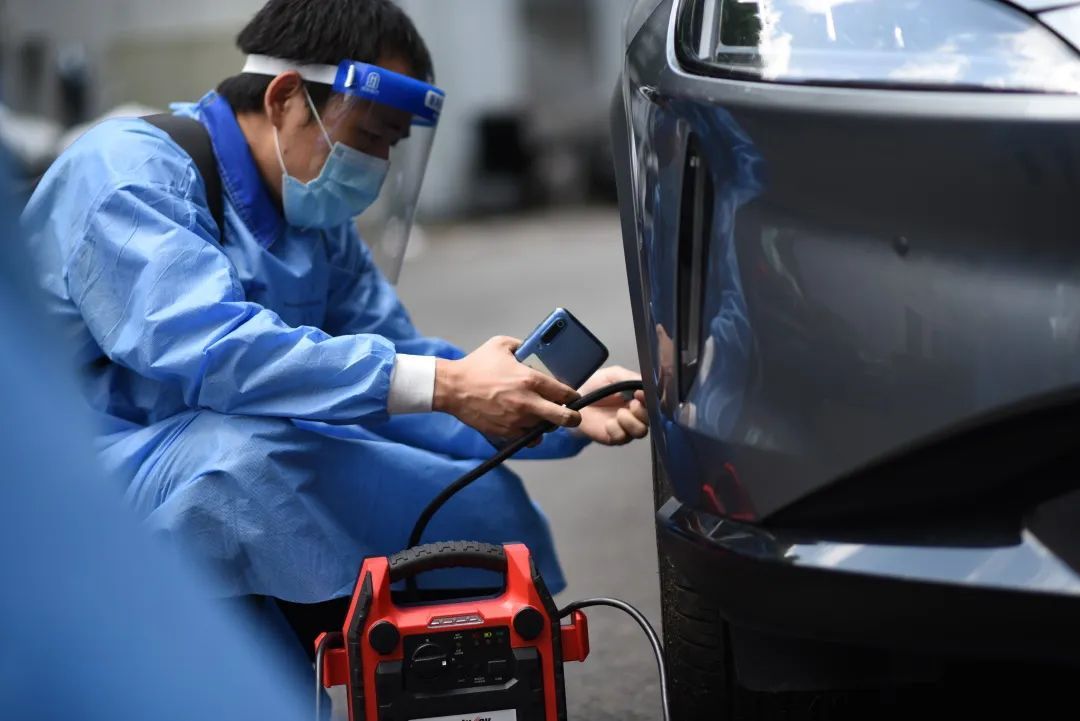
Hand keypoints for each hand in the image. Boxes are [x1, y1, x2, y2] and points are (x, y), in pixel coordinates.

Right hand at [434, 336, 581, 437]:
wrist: (453, 388)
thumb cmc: (476, 366)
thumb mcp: (501, 345)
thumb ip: (522, 345)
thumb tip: (533, 349)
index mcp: (530, 380)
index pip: (565, 393)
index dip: (573, 396)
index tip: (573, 397)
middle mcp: (527, 403)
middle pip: (563, 418)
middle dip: (572, 417)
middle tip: (572, 415)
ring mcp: (517, 420)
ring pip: (545, 429)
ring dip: (546, 423)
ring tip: (541, 415)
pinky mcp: (506, 433)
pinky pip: (528, 439)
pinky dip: (530, 434)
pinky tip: (527, 425)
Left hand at [575, 366, 648, 445]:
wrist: (572, 399)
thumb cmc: (593, 385)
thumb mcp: (613, 375)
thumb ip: (630, 377)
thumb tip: (647, 382)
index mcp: (637, 397)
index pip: (653, 401)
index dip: (651, 400)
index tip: (641, 394)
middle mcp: (635, 413)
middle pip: (651, 419)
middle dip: (643, 412)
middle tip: (631, 404)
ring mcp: (626, 427)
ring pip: (641, 431)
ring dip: (631, 422)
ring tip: (619, 414)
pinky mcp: (614, 437)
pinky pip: (623, 438)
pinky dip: (616, 430)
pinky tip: (608, 423)